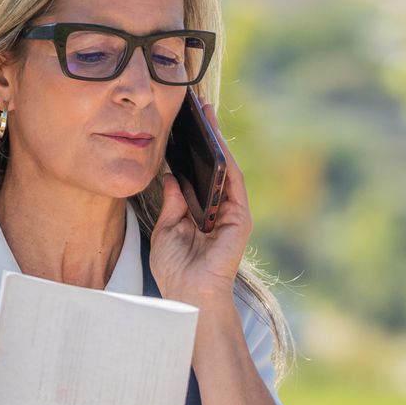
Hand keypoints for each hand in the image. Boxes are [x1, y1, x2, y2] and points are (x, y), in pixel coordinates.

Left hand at [151, 99, 250, 311]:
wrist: (188, 295)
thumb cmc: (175, 269)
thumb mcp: (166, 229)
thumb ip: (171, 202)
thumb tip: (170, 176)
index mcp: (200, 213)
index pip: (198, 175)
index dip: (192, 151)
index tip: (183, 126)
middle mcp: (218, 210)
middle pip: (214, 167)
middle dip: (208, 138)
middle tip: (199, 109)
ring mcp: (230, 213)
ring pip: (226, 170)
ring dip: (219, 143)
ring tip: (208, 117)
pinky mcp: (239, 218)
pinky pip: (234, 185)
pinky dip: (227, 164)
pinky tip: (218, 144)